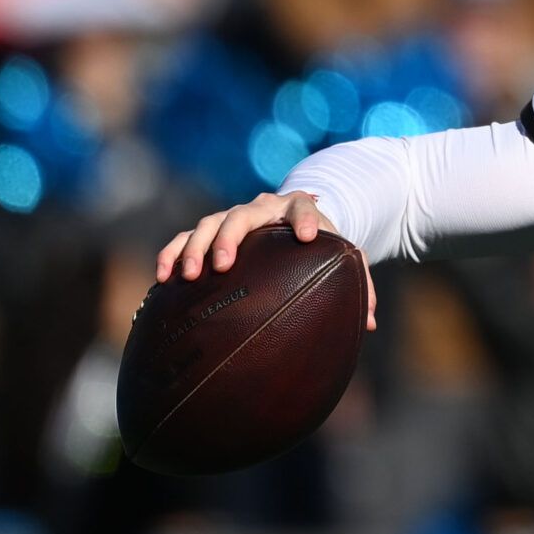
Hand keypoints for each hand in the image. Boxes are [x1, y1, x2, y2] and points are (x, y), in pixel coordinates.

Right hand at [155, 191, 376, 330]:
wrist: (296, 221)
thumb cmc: (321, 247)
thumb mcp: (342, 258)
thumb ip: (360, 287)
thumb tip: (370, 325)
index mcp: (300, 210)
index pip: (304, 208)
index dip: (304, 218)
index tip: (305, 236)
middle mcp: (263, 209)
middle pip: (242, 216)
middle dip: (231, 239)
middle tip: (224, 266)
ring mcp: (233, 217)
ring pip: (209, 224)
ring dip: (197, 247)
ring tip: (191, 275)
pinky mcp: (210, 231)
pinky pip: (184, 238)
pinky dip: (172, 253)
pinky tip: (162, 279)